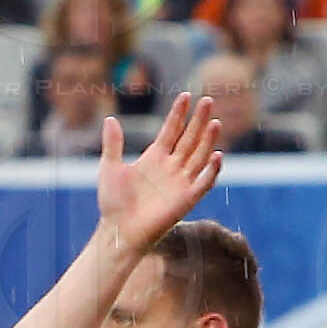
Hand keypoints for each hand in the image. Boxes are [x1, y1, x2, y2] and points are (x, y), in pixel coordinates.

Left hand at [96, 92, 224, 250]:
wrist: (118, 231)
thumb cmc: (112, 203)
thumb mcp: (110, 168)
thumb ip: (113, 144)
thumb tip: (110, 119)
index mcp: (155, 157)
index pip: (171, 130)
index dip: (178, 114)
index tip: (185, 96)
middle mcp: (171, 167)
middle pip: (189, 138)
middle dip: (199, 120)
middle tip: (207, 100)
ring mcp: (180, 182)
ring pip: (199, 156)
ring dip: (208, 140)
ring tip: (215, 122)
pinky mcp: (186, 200)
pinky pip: (203, 183)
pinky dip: (211, 171)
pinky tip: (217, 155)